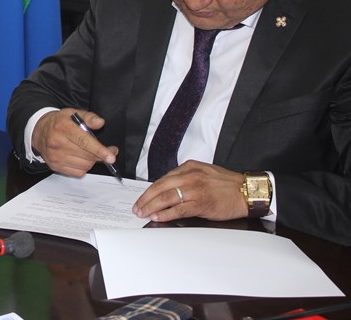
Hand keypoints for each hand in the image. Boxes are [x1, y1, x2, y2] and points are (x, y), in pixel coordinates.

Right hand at [32, 109, 118, 176]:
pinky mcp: (55, 166)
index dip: (99, 150)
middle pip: (86, 155)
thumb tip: (100, 123)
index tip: (111, 156)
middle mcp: (57, 143)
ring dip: (92, 161)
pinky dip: (84, 167)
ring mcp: (55, 157)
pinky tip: (81, 158)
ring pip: (84, 165)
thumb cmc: (58, 122)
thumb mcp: (72, 113)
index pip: (83, 141)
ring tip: (91, 152)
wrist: (39, 132)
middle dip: (101, 155)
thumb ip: (88, 117)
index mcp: (63, 128)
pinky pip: (78, 173)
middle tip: (109, 152)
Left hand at [132, 160, 247, 221]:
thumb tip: (168, 190)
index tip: (141, 198)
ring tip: (142, 213)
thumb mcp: (203, 172)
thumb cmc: (227, 184)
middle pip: (160, 187)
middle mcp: (190, 176)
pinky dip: (166, 214)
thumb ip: (186, 178)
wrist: (247, 191)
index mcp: (189, 167)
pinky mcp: (202, 203)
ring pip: (166, 197)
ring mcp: (195, 189)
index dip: (149, 190)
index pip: (162, 179)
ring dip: (151, 207)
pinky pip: (179, 209)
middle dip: (145, 199)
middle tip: (137, 208)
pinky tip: (158, 217)